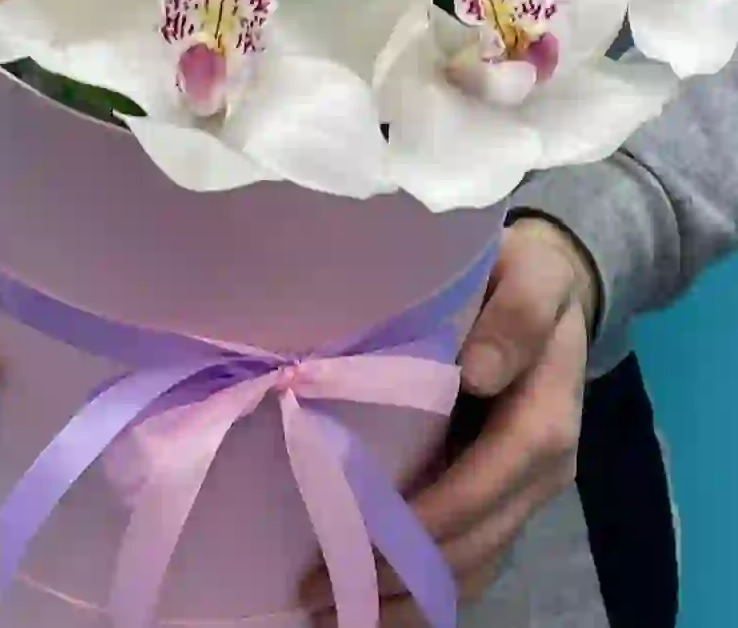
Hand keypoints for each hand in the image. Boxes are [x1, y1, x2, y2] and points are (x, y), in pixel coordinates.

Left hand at [303, 217, 599, 626]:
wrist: (555, 290)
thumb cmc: (529, 278)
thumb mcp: (532, 277)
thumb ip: (516, 317)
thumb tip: (479, 372)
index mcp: (543, 424)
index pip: (480, 490)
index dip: (421, 525)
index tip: (353, 545)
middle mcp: (538, 472)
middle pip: (472, 546)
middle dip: (398, 577)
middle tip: (316, 594)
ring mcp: (519, 490)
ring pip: (470, 567)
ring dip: (405, 600)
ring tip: (329, 612)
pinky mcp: (499, 492)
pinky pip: (468, 556)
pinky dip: (422, 587)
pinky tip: (371, 600)